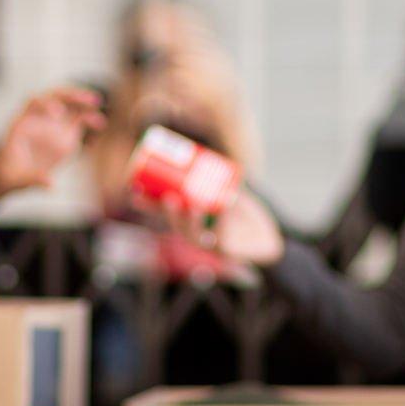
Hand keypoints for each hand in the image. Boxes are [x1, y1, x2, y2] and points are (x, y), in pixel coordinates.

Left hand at [0, 87, 105, 194]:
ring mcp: (53, 125)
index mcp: (23, 122)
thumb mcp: (17, 177)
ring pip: (70, 105)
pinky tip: (99, 125)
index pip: (34, 103)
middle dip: (71, 95)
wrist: (13, 174)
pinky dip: (90, 119)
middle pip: (55, 97)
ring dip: (84, 102)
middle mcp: (39, 118)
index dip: (46, 104)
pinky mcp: (65, 133)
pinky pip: (80, 120)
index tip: (58, 114)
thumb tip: (51, 184)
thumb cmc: (9, 172)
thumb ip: (34, 178)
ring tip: (97, 105)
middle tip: (87, 98)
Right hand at [139, 187, 285, 265]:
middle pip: (174, 225)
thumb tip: (203, 153)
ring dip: (189, 222)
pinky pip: (221, 237)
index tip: (134, 191)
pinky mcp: (225, 251)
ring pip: (191, 236)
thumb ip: (219, 177)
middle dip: (167, 213)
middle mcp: (194, 234)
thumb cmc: (246, 214)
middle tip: (169, 198)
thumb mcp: (229, 190)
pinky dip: (225, 219)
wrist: (270, 236)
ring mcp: (208, 244)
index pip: (162, 212)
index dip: (148, 204)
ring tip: (193, 206)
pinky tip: (227, 204)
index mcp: (189, 220)